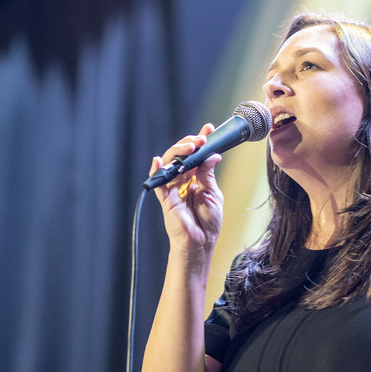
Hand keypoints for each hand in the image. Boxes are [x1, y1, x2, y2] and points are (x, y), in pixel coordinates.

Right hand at [151, 124, 223, 254]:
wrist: (200, 242)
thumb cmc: (208, 222)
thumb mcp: (213, 194)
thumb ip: (208, 174)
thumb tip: (211, 154)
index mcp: (197, 177)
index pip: (198, 155)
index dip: (202, 141)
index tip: (209, 129)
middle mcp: (184, 179)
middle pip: (182, 155)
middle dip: (191, 144)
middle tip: (201, 139)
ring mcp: (173, 187)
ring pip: (170, 163)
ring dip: (179, 152)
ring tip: (190, 147)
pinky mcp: (165, 197)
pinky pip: (158, 182)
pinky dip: (157, 170)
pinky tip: (158, 160)